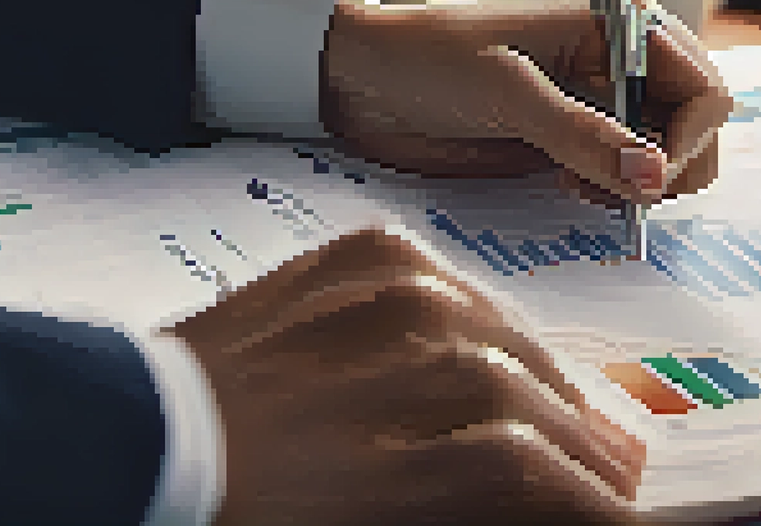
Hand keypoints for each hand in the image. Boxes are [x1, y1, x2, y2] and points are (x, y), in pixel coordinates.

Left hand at [165, 228, 646, 525]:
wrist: (130, 439)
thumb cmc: (238, 510)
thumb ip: (455, 504)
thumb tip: (528, 499)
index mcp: (380, 465)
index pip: (527, 472)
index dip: (595, 500)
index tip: (630, 513)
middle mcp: (384, 370)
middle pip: (523, 398)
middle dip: (585, 443)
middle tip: (619, 470)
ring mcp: (364, 301)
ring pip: (494, 331)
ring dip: (545, 379)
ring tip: (569, 412)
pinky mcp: (343, 259)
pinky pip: (438, 271)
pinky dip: (478, 307)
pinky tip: (493, 338)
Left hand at [320, 0, 731, 206]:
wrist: (363, 80)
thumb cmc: (428, 58)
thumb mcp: (508, 91)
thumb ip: (582, 134)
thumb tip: (652, 177)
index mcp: (619, 23)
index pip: (704, 88)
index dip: (689, 140)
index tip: (649, 179)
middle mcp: (620, 62)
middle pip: (696, 129)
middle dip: (669, 168)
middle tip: (615, 191)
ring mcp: (598, 103)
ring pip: (664, 159)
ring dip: (641, 185)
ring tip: (580, 187)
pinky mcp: (573, 139)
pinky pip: (623, 175)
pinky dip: (614, 193)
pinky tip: (569, 187)